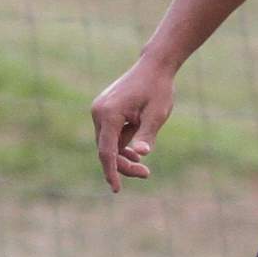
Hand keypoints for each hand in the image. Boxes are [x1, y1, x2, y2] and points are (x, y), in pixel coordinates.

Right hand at [89, 57, 176, 191]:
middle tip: (146, 174)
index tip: (116, 189)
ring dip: (123, 157)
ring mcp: (99, 110)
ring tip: (144, 167)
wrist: (154, 67)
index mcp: (109, 113)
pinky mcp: (104, 110)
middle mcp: (99, 112)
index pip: (106, 151)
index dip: (111, 172)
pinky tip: (136, 153)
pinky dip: (122, 145)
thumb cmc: (158, 89)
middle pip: (106, 149)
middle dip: (123, 165)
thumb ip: (147, 134)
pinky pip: (110, 135)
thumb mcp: (157, 114)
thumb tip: (141, 154)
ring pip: (107, 144)